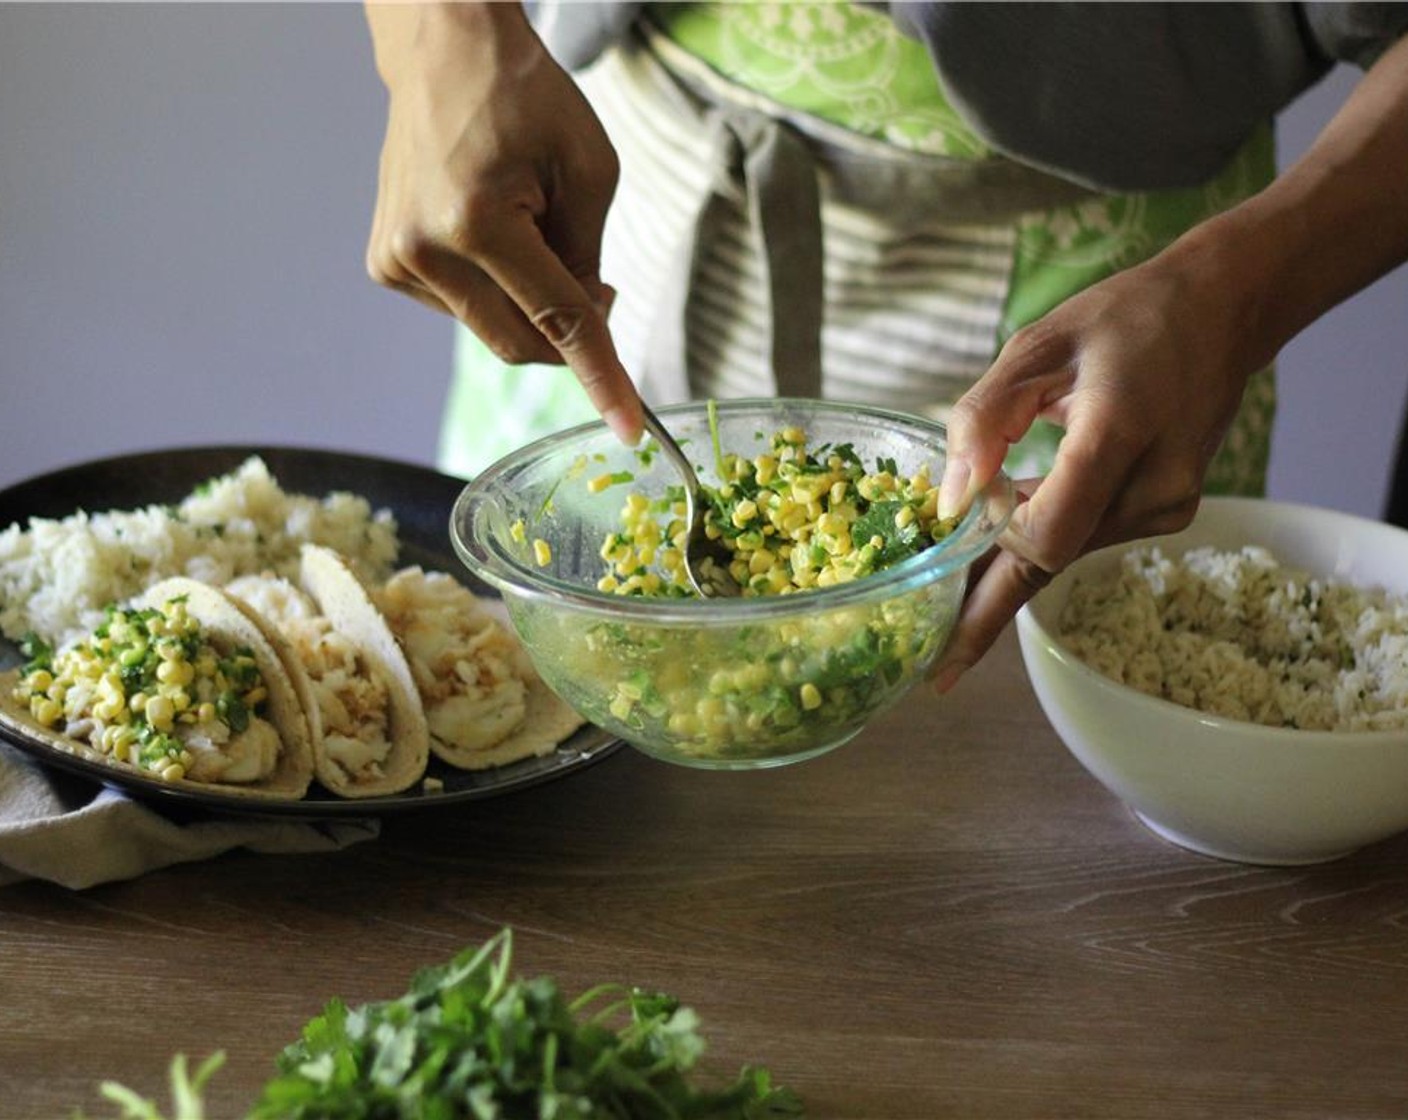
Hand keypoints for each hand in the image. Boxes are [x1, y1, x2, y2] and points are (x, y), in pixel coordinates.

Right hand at [363, 2, 641, 442]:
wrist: (444, 50)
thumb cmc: (525, 97)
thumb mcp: (590, 171)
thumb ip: (589, 260)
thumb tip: (585, 329)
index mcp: (476, 220)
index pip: (557, 319)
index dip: (601, 378)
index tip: (629, 429)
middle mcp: (424, 249)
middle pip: (520, 342)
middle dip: (569, 336)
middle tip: (601, 288)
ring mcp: (396, 260)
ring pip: (493, 329)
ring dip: (530, 302)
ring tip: (530, 225)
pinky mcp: (386, 264)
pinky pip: (464, 310)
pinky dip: (496, 290)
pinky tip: (491, 232)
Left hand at [930, 29, 1407, 691]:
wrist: (1222, 309)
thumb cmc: (1123, 317)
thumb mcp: (1037, 345)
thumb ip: (983, 419)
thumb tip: (949, 500)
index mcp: (1118, 432)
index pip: (1045, 536)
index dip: (987, 595)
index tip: (942, 642)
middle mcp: (1153, 485)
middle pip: (1050, 559)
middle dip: (985, 596)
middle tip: (927, 646)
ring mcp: (1168, 505)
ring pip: (1067, 550)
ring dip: (1010, 558)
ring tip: (950, 569)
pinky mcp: (1168, 509)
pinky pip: (1088, 534)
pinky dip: (1043, 532)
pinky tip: (1005, 523)